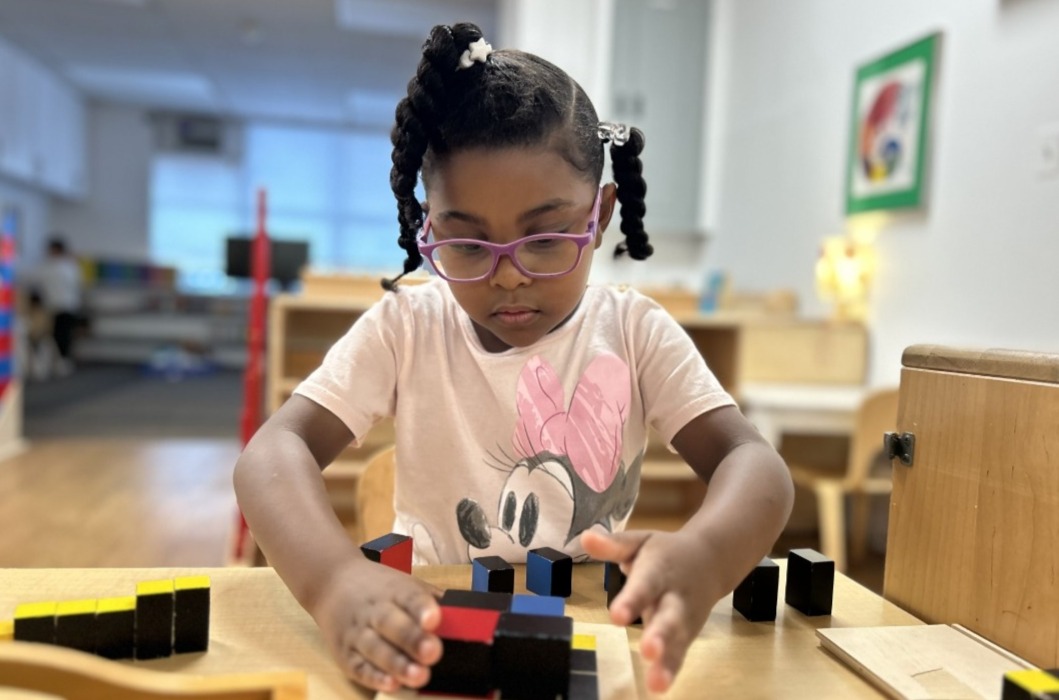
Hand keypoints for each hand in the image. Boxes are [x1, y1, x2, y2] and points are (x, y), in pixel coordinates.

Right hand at [311, 558, 442, 692]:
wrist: (332, 581)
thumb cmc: (380, 588)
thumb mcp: (405, 584)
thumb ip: (433, 601)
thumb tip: (468, 619)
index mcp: (394, 590)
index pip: (409, 596)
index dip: (422, 608)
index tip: (434, 619)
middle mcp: (374, 610)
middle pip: (391, 623)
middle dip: (412, 639)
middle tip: (433, 652)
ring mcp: (357, 632)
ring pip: (375, 648)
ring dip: (397, 664)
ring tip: (419, 675)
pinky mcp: (345, 654)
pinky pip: (358, 667)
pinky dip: (373, 677)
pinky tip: (390, 684)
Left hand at [581, 528, 725, 693]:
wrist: (711, 559)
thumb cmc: (667, 551)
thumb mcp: (641, 541)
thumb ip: (614, 544)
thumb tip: (585, 537)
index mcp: (660, 569)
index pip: (645, 585)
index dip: (632, 600)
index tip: (616, 617)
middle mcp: (675, 596)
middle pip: (669, 616)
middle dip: (660, 634)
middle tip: (649, 649)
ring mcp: (684, 618)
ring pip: (678, 641)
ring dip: (668, 661)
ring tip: (657, 682)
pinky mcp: (687, 635)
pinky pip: (680, 654)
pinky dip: (671, 670)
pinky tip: (658, 687)